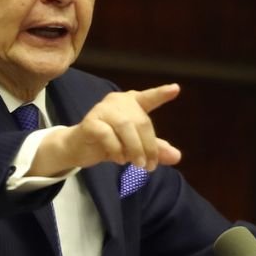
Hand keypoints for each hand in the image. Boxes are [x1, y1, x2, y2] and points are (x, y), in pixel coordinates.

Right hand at [31, 84, 182, 175]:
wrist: (78, 148)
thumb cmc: (110, 142)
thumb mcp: (135, 148)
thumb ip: (155, 149)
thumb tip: (176, 157)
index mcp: (131, 103)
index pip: (149, 98)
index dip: (161, 94)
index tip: (175, 89)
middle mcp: (117, 101)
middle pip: (140, 121)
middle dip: (148, 146)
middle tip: (149, 166)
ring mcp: (102, 109)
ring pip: (125, 126)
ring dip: (134, 148)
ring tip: (137, 164)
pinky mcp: (90, 122)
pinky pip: (107, 134)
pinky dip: (116, 149)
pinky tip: (119, 159)